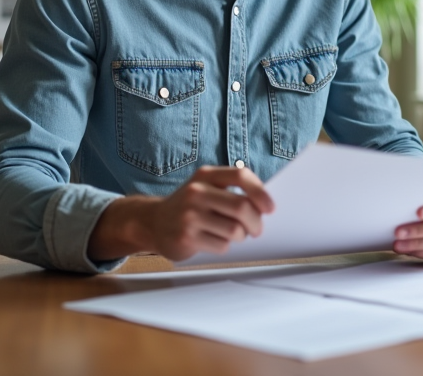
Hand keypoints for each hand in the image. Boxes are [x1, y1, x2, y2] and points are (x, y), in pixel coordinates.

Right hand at [88, 166, 274, 261]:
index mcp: (206, 175)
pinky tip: (212, 240)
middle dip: (256, 222)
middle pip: (242, 207)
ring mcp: (190, 215)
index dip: (260, 192)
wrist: (152, 222)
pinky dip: (224, 246)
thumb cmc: (189, 206)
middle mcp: (196, 192)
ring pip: (234, 230)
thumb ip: (231, 191)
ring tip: (232, 234)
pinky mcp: (186, 237)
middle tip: (256, 229)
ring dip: (240, 236)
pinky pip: (221, 246)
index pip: (240, 175)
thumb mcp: (205, 187)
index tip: (270, 207)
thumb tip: (265, 206)